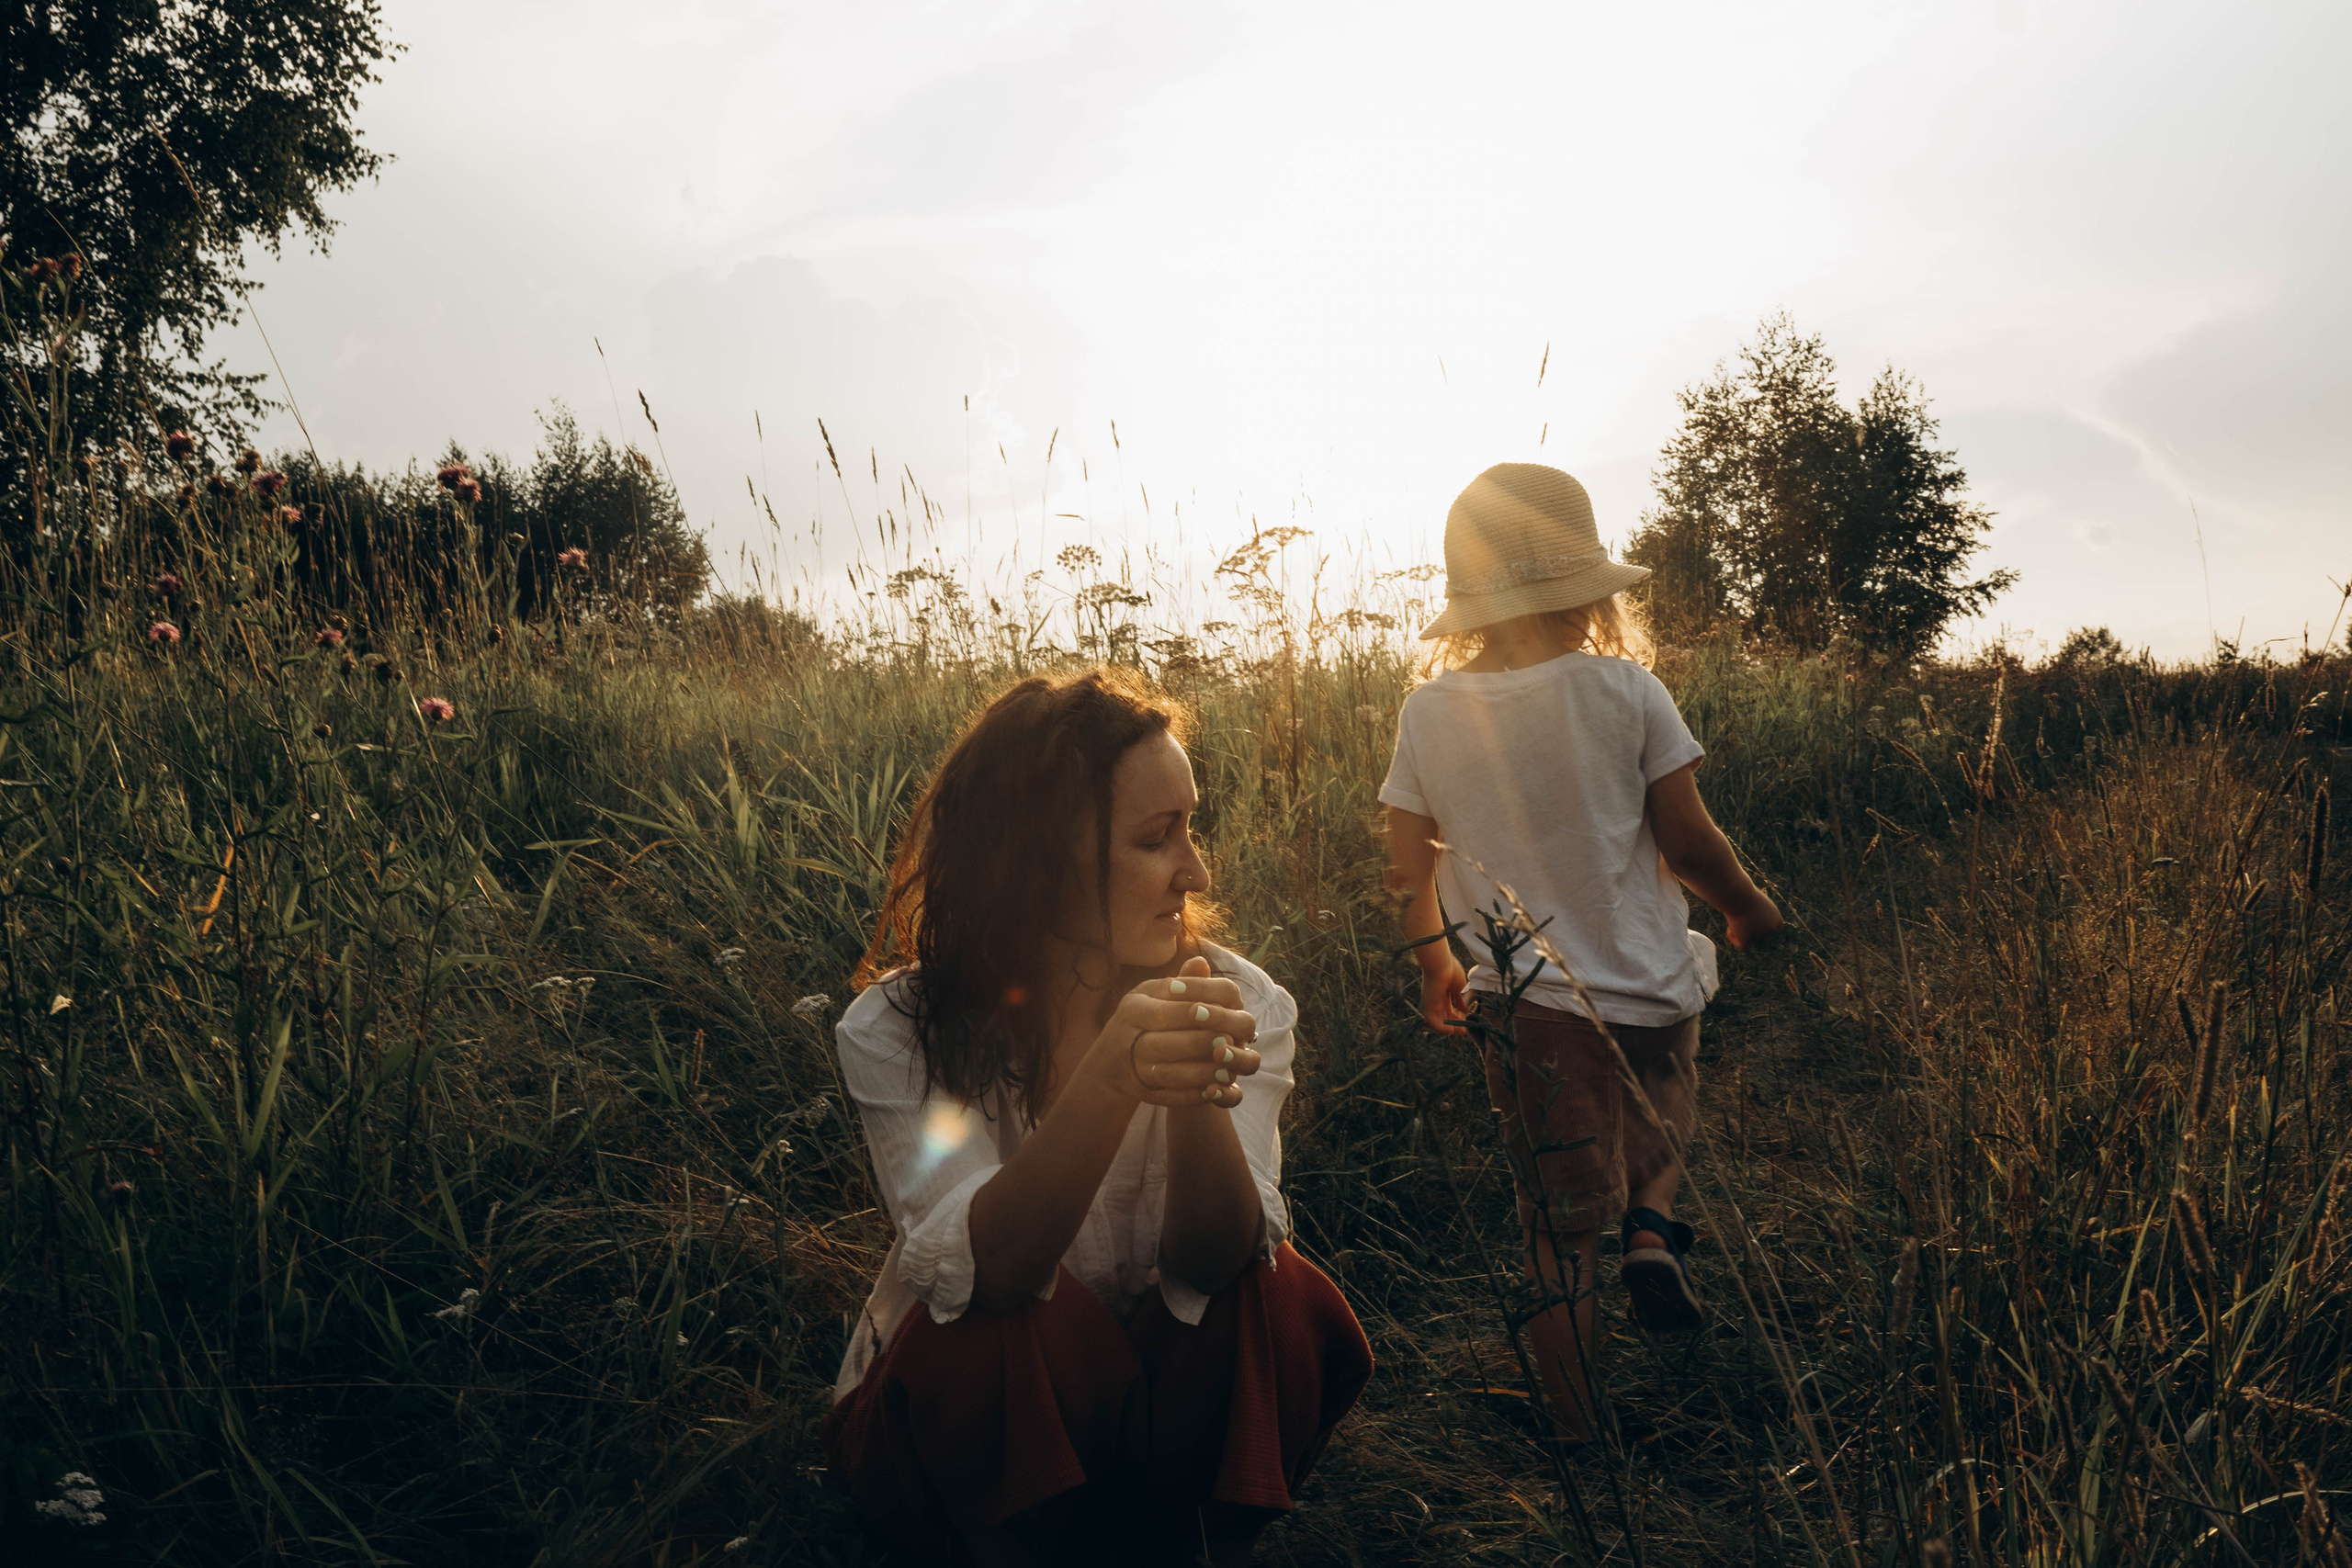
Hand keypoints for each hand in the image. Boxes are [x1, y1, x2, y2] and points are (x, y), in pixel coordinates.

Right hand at [1087, 956, 1262, 1108]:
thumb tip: (1201, 962)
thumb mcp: (1156, 998)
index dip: (1206, 997)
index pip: (1174, 994)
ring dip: (1202, 1070)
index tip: (1234, 1004)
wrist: (1108, 1063)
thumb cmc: (1143, 1022)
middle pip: (1169, 1033)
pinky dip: (1192, 1094)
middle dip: (1204, 1037)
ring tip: (1230, 1069)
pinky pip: (1167, 1094)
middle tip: (1233, 1040)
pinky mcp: (1138, 1089)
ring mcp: (1130, 1063)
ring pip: (1169, 1068)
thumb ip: (1184, 983)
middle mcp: (1128, 1029)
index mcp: (1137, 1001)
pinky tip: (1214, 1090)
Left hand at [1420, 952, 1471, 1036]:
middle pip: (1444, 1015)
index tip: (1466, 1021)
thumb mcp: (1459, 987)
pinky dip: (1442, 1027)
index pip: (1448, 1008)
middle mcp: (1435, 998)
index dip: (1457, 1016)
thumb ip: (1461, 999)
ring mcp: (1431, 1002)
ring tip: (1461, 1032)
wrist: (1440, 963)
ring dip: (1449, 1028)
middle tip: (1464, 1030)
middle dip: (1455, 1023)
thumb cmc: (1451, 970)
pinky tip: (1452, 1030)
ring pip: (1438, 1020)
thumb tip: (1465, 1010)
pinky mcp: (1427, 1005)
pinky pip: (1432, 1021)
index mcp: (1442, 992)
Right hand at [1726, 895, 1783, 950]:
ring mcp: (1760, 935)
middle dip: (1751, 929)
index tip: (1751, 919)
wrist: (1738, 895)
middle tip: (1740, 920)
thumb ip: (1757, 912)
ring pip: (1751, 940)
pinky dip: (1735, 940)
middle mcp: (1770, 928)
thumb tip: (1752, 921)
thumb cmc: (1745, 893)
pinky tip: (1729, 930)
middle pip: (1761, 934)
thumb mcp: (1754, 901)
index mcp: (1776, 918)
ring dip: (1742, 933)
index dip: (1762, 925)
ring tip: (1733, 922)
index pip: (1771, 927)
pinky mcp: (1748, 940)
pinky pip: (1742, 945)